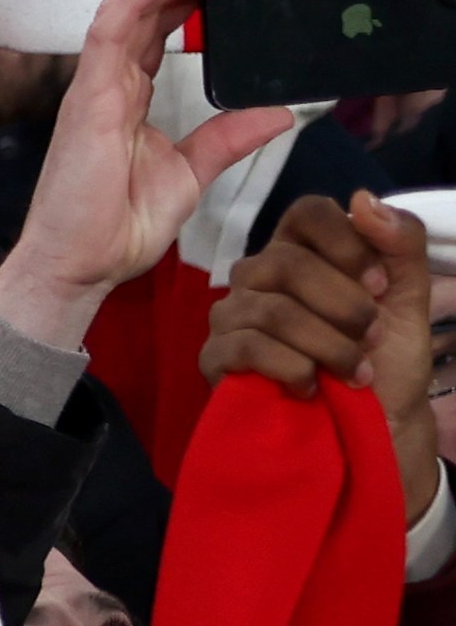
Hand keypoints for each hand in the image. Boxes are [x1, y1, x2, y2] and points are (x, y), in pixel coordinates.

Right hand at [0, 0, 302, 357]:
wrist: (79, 265)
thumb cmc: (115, 227)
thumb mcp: (191, 173)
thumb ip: (228, 137)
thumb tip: (280, 112)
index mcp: (128, 96)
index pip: (157, 26)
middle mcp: (109, 82)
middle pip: (144, 3)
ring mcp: (95, 86)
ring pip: (128, 4)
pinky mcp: (88, 96)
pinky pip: (110, 29)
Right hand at [195, 195, 438, 524]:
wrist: (377, 426)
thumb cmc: (387, 359)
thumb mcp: (408, 297)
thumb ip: (400, 243)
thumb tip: (363, 199)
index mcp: (304, 251)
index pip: (308, 212)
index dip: (346, 243)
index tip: (378, 287)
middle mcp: (259, 276)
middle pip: (287, 263)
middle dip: (343, 306)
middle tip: (370, 337)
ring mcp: (231, 316)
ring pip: (272, 311)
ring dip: (328, 345)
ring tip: (355, 373)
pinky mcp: (216, 359)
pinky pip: (247, 348)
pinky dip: (292, 369)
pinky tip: (312, 388)